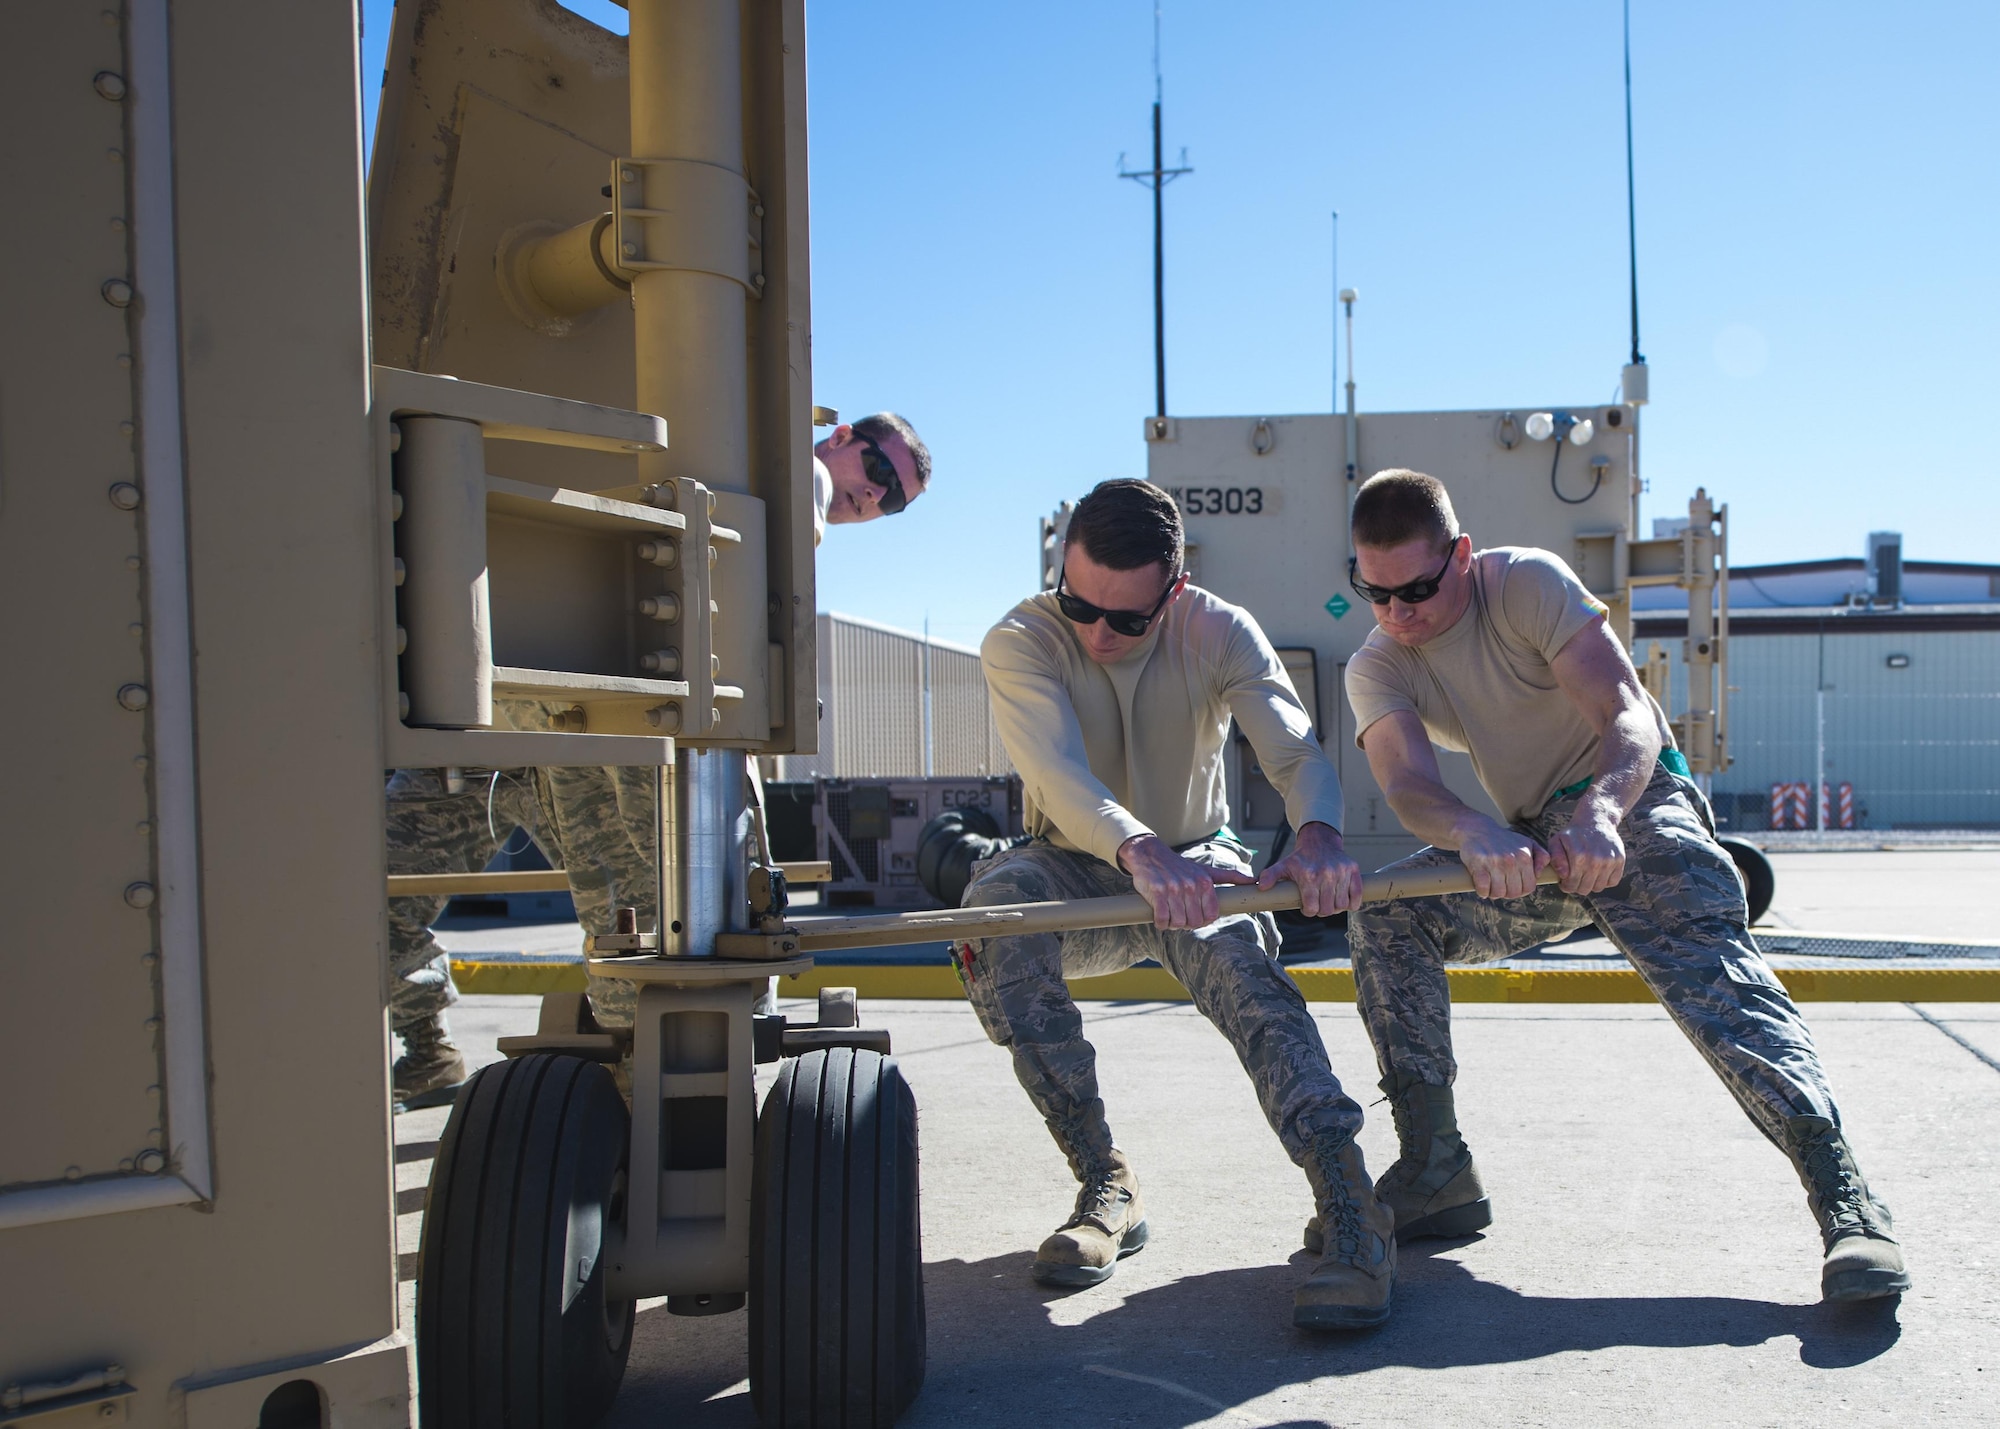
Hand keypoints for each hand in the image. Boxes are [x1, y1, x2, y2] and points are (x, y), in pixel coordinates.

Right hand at [1118, 833, 1253, 929]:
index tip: (1193, 916)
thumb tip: (1254, 881)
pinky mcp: (1157, 892)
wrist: (1149, 854)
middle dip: (1185, 923)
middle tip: (1178, 915)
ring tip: (1168, 913)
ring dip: (1172, 924)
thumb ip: (1230, 877)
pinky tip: (1159, 916)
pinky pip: (1162, 919)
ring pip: (1178, 923)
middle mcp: (1191, 885)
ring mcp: (1174, 889)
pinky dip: (1160, 922)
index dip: (1202, 921)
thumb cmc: (1178, 866)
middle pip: (1194, 922)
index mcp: (1205, 882)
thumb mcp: (1205, 870)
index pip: (1210, 916)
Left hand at [1258, 821, 1362, 916]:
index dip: (1309, 911)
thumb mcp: (1283, 866)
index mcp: (1309, 876)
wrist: (1319, 841)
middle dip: (1321, 910)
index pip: (1312, 908)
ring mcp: (1342, 872)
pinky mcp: (1354, 870)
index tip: (1308, 906)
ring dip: (1335, 907)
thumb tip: (1261, 887)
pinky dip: (1352, 903)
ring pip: (1342, 906)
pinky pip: (1356, 897)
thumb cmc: (1300, 859)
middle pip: (1327, 910)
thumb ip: (1270, 876)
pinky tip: (1343, 899)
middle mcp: (1326, 874)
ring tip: (1328, 900)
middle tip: (1318, 903)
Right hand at [1456, 818, 1552, 899]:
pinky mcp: (1478, 864)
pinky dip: (1482, 891)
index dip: (1521, 891)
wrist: (1477, 829)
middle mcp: (1511, 860)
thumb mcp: (1527, 843)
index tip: (1512, 886)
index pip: (1529, 887)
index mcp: (1524, 857)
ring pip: (1498, 893)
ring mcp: (1494, 862)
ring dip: (1493, 893)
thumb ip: (1542, 857)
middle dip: (1506, 893)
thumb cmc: (1504, 840)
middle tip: (1500, 886)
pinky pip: (1483, 888)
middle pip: (1513, 893)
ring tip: (1491, 884)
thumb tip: (1539, 874)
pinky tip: (1481, 885)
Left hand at [1549, 800, 1625, 895]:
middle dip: (1577, 886)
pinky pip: (1613, 882)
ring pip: (1599, 887)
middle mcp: (1595, 860)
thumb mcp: (1557, 841)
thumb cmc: (1574, 834)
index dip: (1566, 886)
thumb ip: (1556, 859)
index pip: (1571, 885)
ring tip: (1586, 873)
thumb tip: (1563, 875)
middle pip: (1585, 889)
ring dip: (1591, 884)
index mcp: (1578, 856)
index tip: (1565, 881)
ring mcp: (1609, 861)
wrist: (1596, 821)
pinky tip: (1598, 871)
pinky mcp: (1620, 860)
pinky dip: (1605, 880)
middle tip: (1575, 877)